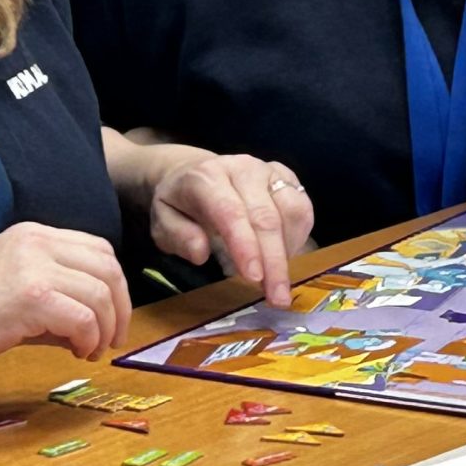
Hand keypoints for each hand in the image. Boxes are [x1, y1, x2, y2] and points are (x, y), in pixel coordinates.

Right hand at [0, 223, 132, 376]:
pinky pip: (83, 317)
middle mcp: (37, 243)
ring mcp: (35, 267)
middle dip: (120, 305)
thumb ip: (51, 299)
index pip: (96, 249)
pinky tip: (78, 352)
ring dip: (106, 327)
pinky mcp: (31, 297)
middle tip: (113, 336)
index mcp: (32, 235)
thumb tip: (88, 325)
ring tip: (92, 349)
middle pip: (107, 267)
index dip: (113, 283)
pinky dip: (89, 338)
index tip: (111, 314)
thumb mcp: (9, 290)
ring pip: (101, 292)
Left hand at [144, 149, 314, 307]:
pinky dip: (298, 237)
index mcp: (207, 178)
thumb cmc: (180, 204)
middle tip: (278, 297)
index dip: (245, 246)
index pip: (231, 212)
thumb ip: (178, 236)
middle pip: (266, 217)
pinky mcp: (287, 177)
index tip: (254, 277)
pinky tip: (283, 256)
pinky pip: (303, 208)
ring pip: (292, 211)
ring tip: (278, 279)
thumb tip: (201, 254)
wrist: (195, 172)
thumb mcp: (162, 222)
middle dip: (274, 261)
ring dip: (289, 251)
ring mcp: (268, 170)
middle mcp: (243, 168)